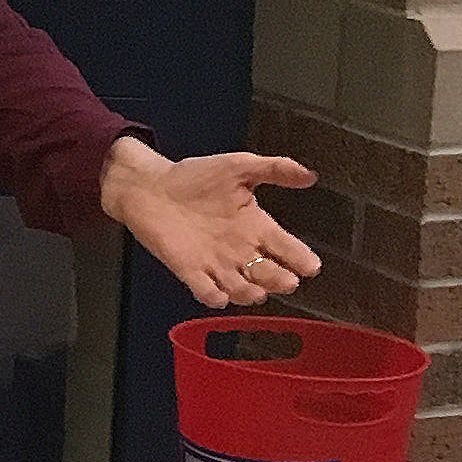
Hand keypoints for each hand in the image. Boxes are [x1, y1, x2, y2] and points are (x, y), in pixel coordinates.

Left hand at [102, 138, 320, 309]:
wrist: (151, 186)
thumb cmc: (195, 177)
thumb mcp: (238, 166)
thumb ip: (274, 169)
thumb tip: (310, 175)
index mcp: (255, 226)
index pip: (287, 247)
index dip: (300, 258)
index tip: (311, 266)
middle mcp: (240, 250)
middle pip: (268, 274)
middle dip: (279, 280)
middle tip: (287, 280)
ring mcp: (215, 263)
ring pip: (240, 288)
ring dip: (249, 293)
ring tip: (257, 291)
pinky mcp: (189, 270)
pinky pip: (205, 291)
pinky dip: (213, 296)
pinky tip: (219, 295)